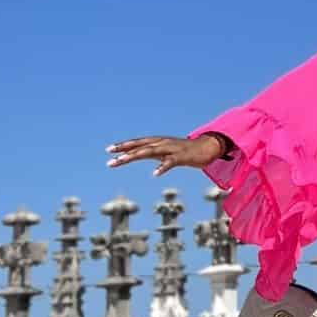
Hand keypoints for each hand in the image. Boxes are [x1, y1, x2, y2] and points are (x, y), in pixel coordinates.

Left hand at [107, 134, 226, 176]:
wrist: (207, 148)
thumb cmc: (185, 152)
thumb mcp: (166, 153)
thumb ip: (154, 154)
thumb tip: (140, 156)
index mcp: (158, 142)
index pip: (137, 143)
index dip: (124, 146)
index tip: (109, 150)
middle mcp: (162, 143)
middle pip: (140, 146)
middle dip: (124, 151)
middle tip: (109, 156)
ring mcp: (171, 149)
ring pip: (150, 151)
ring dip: (135, 155)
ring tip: (122, 160)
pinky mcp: (181, 157)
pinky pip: (170, 162)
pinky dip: (162, 167)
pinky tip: (155, 174)